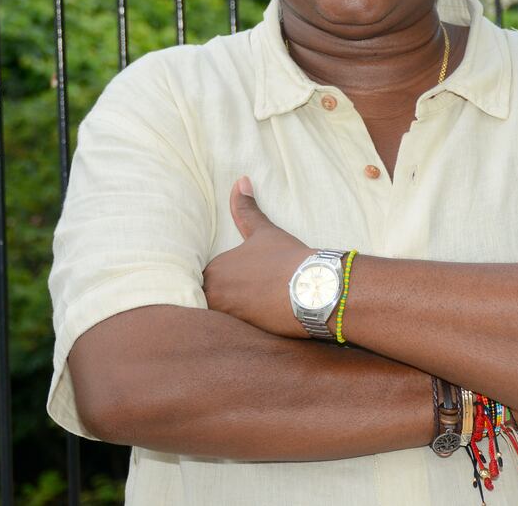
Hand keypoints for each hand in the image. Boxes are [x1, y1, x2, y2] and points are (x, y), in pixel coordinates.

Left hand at [202, 176, 314, 338]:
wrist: (315, 288)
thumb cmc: (287, 257)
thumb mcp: (263, 232)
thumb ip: (246, 209)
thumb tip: (240, 180)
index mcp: (213, 271)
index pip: (202, 281)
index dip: (216, 284)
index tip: (233, 285)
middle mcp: (214, 296)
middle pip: (205, 302)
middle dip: (217, 303)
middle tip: (239, 300)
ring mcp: (228, 318)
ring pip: (217, 320)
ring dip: (227, 318)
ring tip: (245, 314)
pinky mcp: (244, 336)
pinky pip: (231, 337)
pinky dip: (238, 334)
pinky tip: (252, 329)